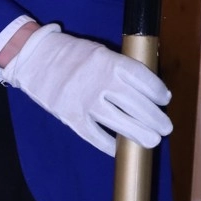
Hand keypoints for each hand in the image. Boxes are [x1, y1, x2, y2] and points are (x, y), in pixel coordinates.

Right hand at [1, 23, 171, 155]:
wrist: (35, 58)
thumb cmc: (72, 55)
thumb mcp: (99, 52)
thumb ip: (119, 69)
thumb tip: (145, 90)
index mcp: (108, 61)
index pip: (141, 77)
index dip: (157, 90)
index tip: (165, 99)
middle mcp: (99, 80)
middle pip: (135, 103)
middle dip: (154, 118)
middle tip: (165, 127)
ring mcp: (84, 100)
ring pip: (119, 122)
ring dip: (139, 133)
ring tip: (152, 140)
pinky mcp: (71, 117)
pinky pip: (95, 136)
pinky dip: (110, 145)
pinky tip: (120, 148)